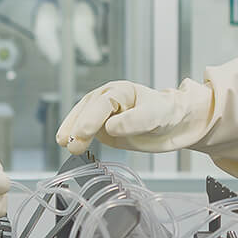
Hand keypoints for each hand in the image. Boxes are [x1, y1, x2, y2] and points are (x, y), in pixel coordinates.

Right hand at [56, 80, 209, 154]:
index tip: (84, 133)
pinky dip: (75, 137)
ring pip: (81, 118)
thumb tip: (110, 128)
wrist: (173, 125)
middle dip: (78, 126)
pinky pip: (84, 131)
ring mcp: (102, 114)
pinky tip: (68, 146)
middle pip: (87, 110)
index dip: (92, 118)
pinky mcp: (100, 128)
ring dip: (71, 131)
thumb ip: (134, 121)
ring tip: (64, 145)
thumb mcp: (156, 116)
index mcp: (120, 91)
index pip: (102, 103)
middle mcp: (107, 100)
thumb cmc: (166, 113)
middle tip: (70, 143)